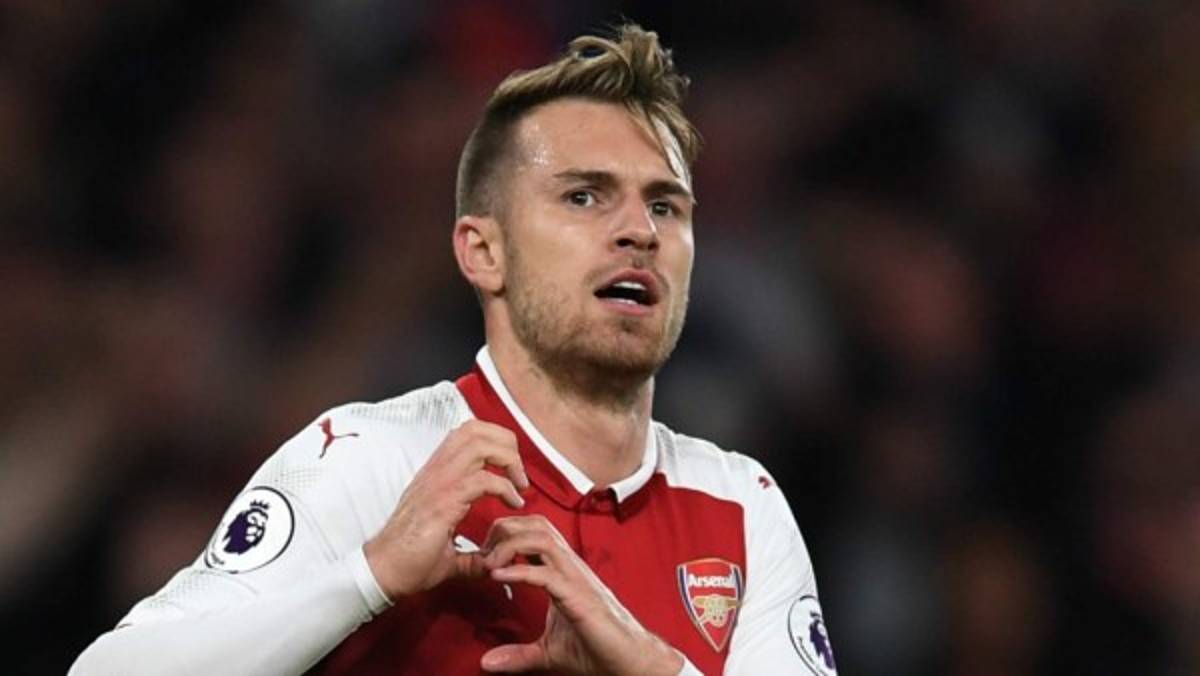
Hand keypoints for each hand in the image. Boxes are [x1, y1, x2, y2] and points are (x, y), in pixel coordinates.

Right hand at [363, 420, 528, 598]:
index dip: (496, 442)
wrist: (383, 573)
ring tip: (519, 484)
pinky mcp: (443, 501)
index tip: (512, 471)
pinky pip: (483, 479)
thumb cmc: (408, 561)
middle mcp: (436, 472)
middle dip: (507, 443)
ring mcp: (438, 483)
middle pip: (476, 429)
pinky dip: (505, 488)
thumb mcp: (448, 551)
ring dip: (508, 458)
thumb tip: (492, 562)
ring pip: (479, 443)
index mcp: (437, 475)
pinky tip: (513, 504)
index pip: (467, 434)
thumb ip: (472, 554)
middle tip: (519, 473)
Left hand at [478, 516, 684, 674]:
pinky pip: (547, 573)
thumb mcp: (547, 652)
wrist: (628, 661)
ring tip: (489, 564)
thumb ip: (518, 654)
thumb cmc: (596, 649)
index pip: (533, 532)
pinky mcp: (579, 597)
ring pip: (541, 539)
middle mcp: (570, 567)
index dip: (505, 533)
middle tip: (482, 553)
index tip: (484, 554)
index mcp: (562, 571)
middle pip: (535, 524)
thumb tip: (488, 663)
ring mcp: (575, 579)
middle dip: (504, 529)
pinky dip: (520, 571)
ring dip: (509, 545)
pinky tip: (500, 577)